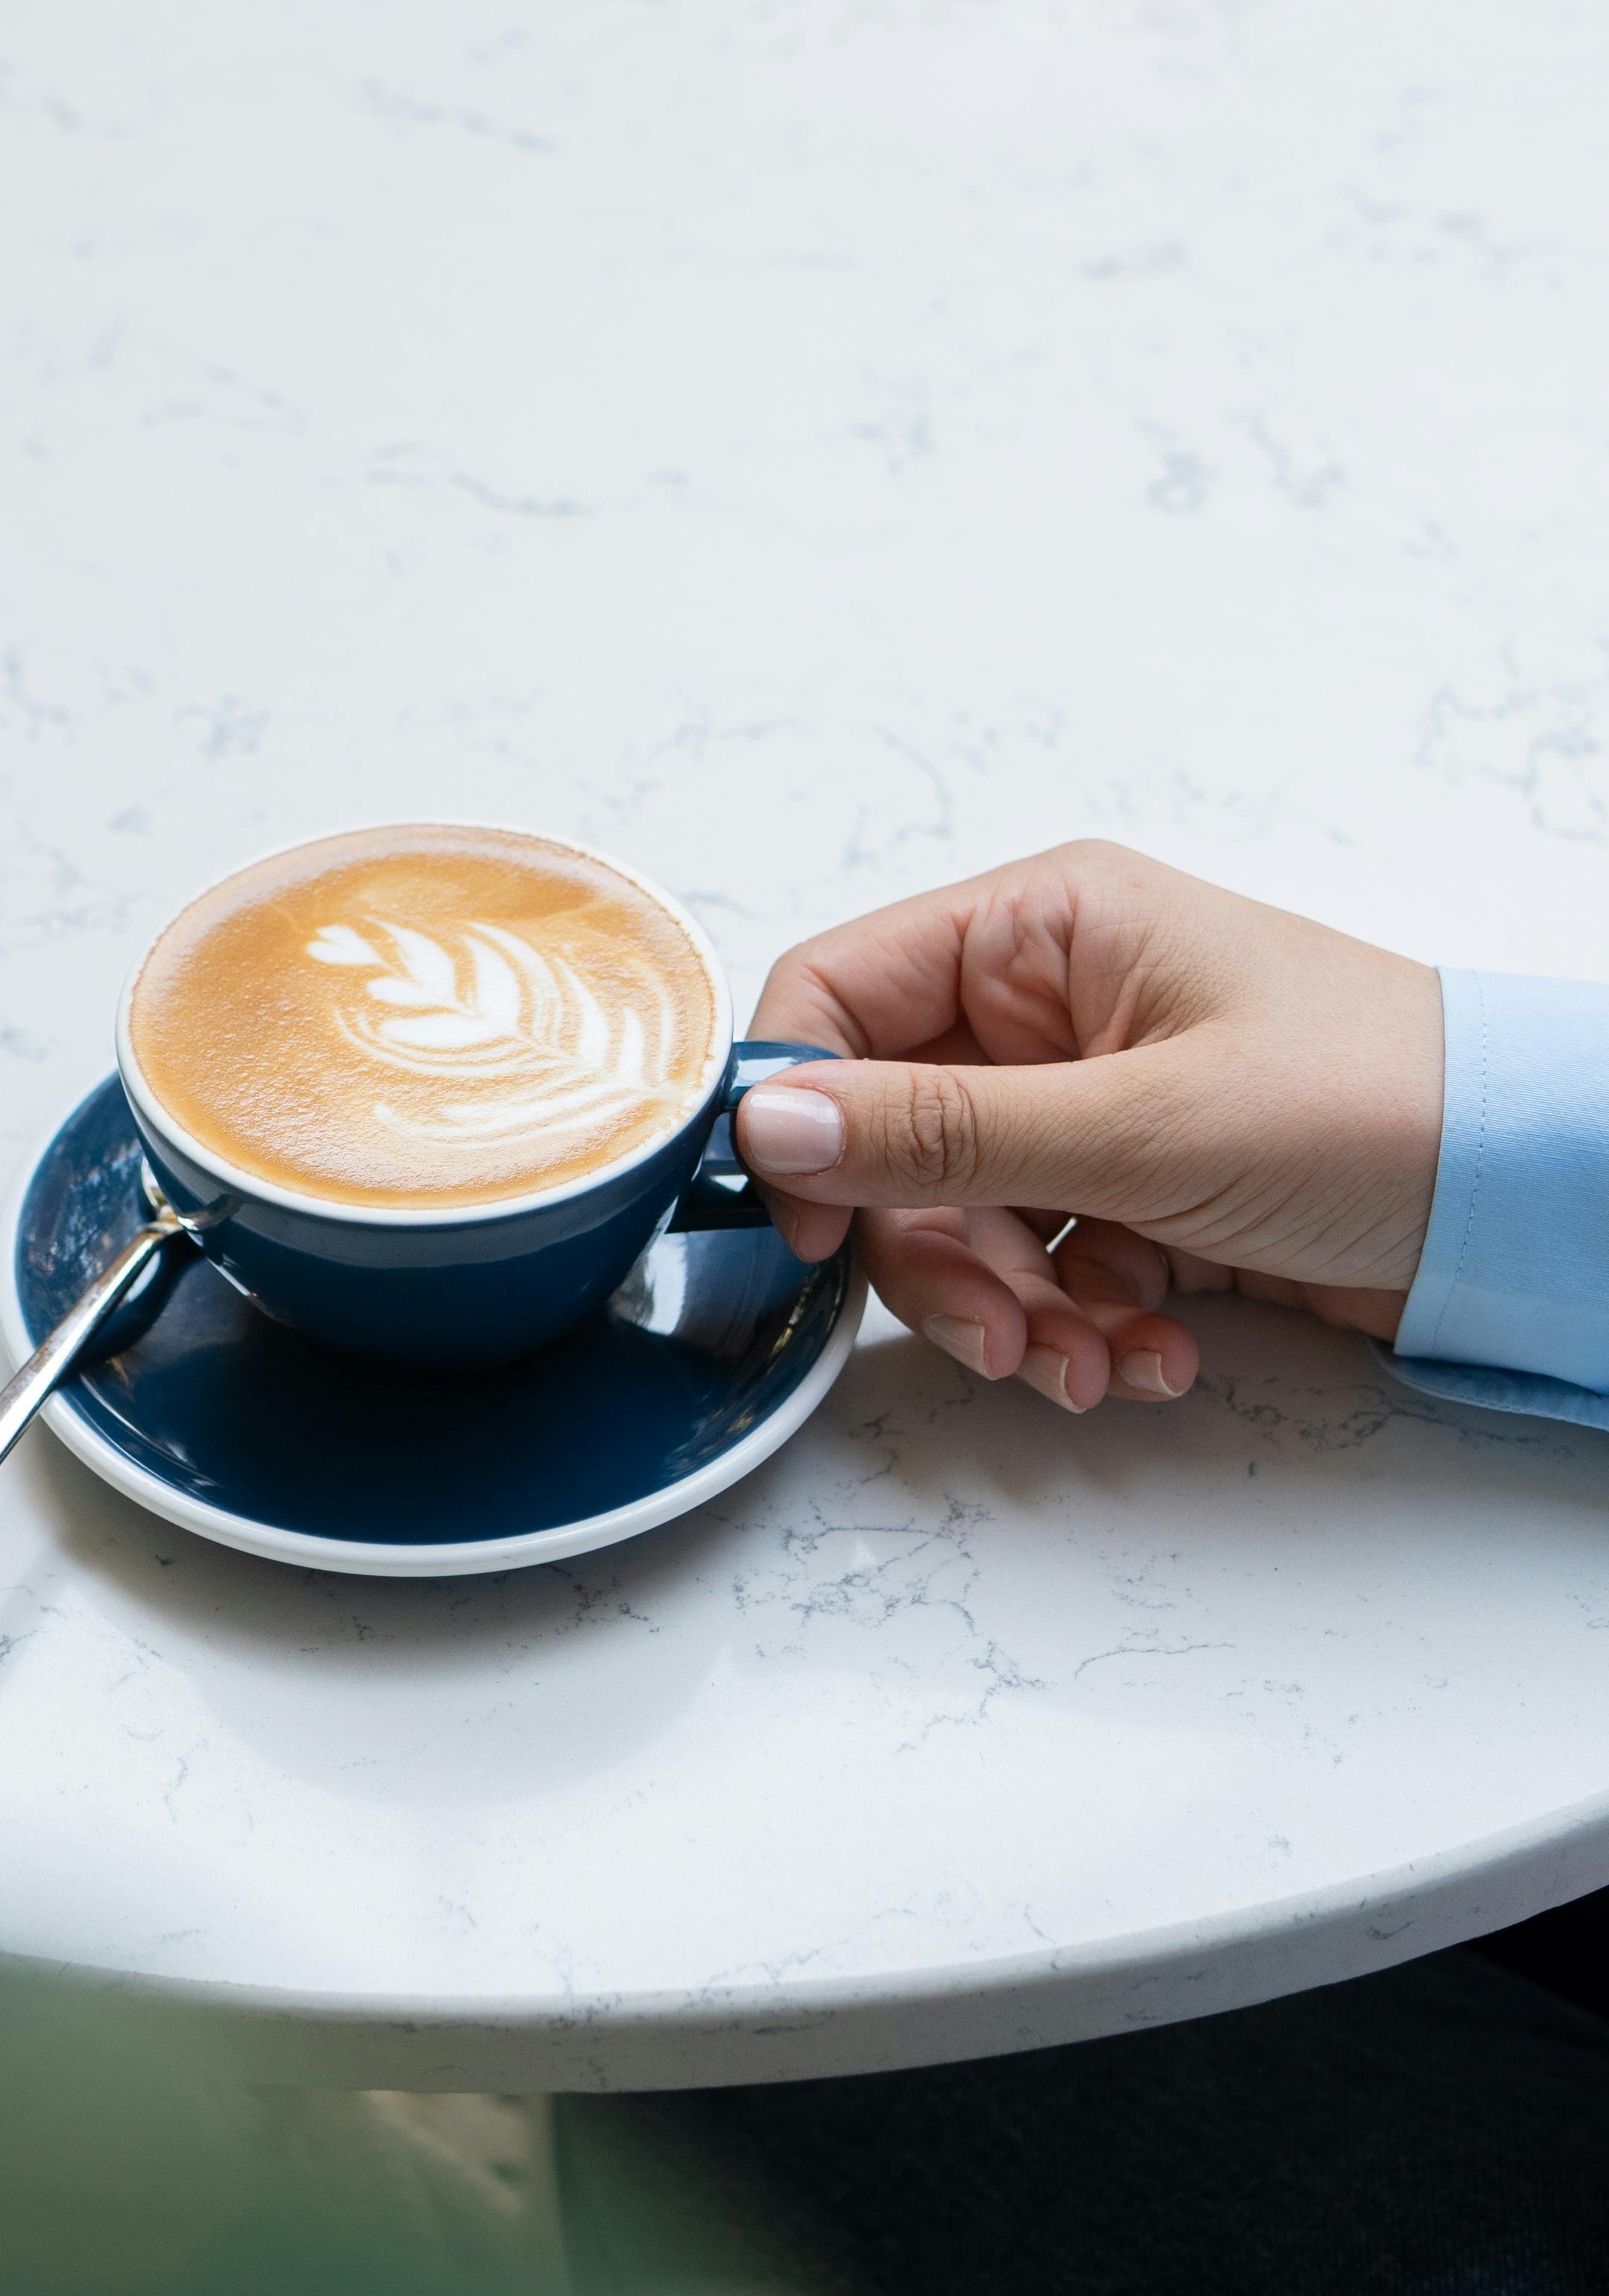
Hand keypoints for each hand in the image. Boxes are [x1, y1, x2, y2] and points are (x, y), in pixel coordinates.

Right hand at [736, 841, 1443, 1412]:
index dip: (799, 1115)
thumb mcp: (1138, 1125)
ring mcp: (1092, 1104)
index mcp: (1040, 930)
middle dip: (939, 1260)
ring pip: (963, 1223)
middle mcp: (1050, 1009)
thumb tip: (765, 1126)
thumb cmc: (1373, 1104)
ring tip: (1094, 1365)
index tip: (808, 1228)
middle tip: (1003, 1335)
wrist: (1535, 1197)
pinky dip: (1082, 1325)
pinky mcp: (1136, 1190)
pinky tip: (1152, 1354)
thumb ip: (939, 1133)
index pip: (838, 997)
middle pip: (891, 1143)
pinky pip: (1044, 1266)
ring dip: (1015, 1314)